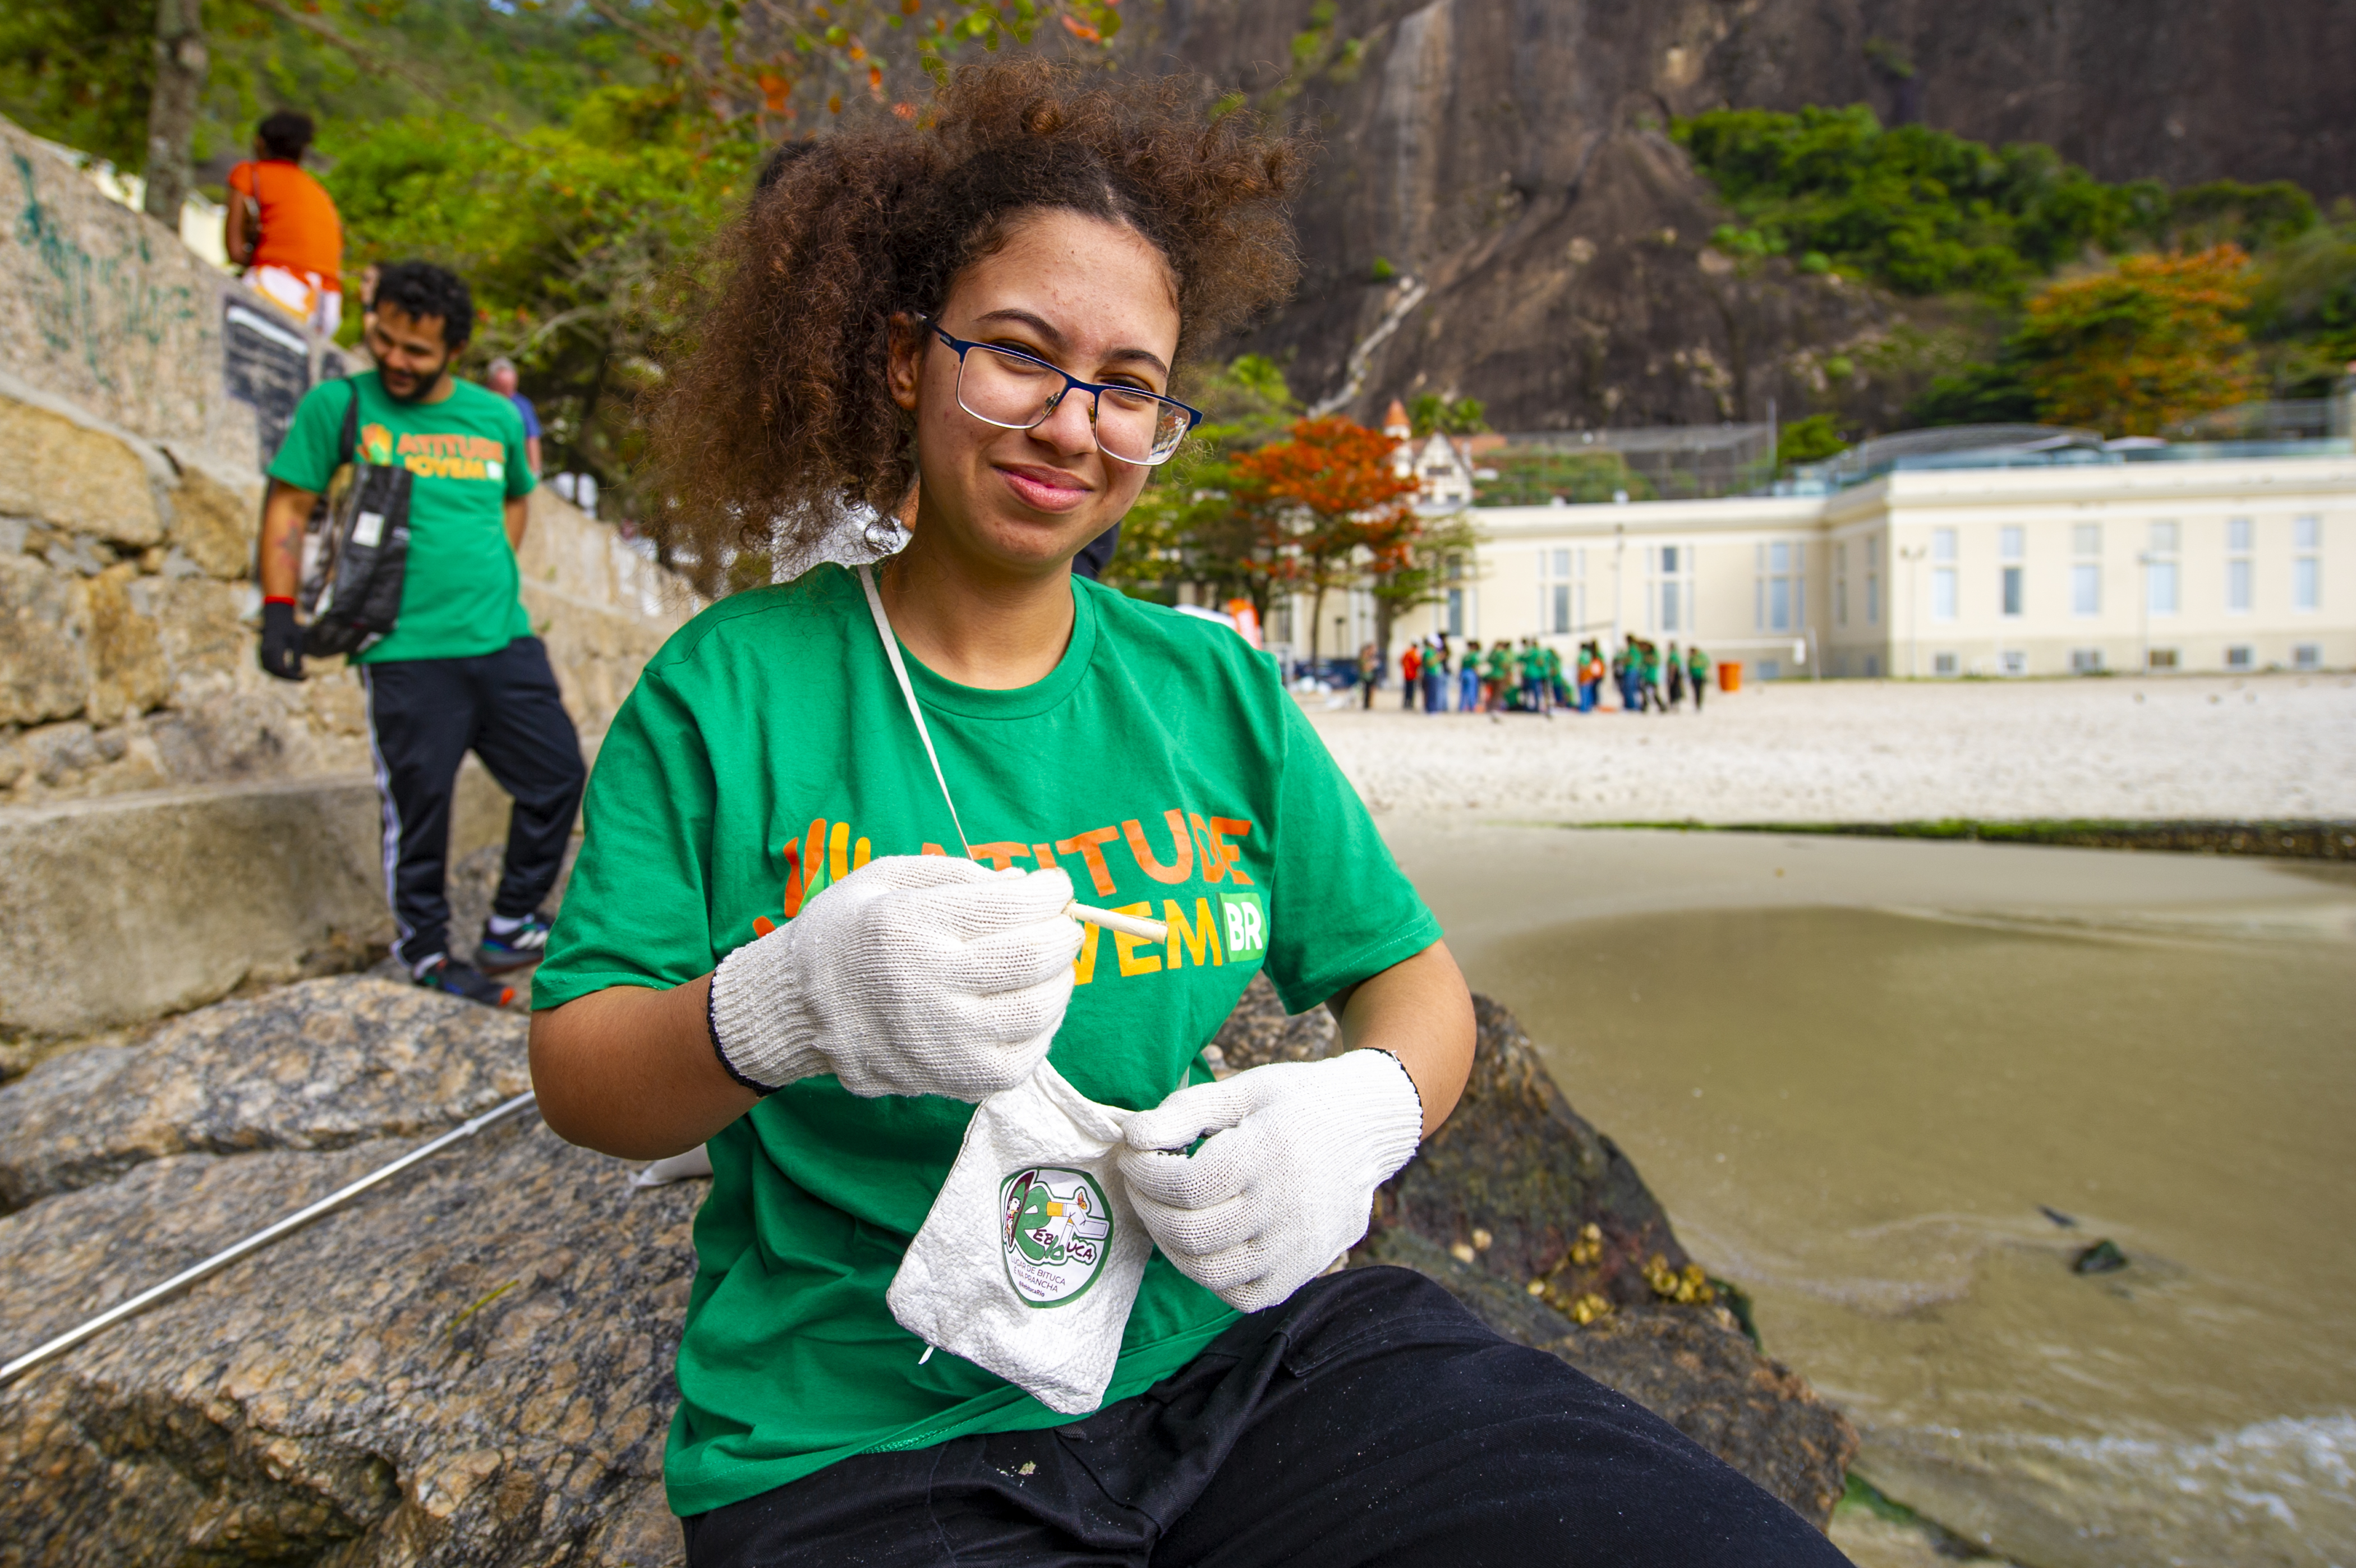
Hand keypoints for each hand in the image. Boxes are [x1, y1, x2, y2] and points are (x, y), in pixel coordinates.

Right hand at [259, 599, 303, 680]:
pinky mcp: (260, 654)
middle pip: (275, 670)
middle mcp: (265, 649)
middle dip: (290, 677)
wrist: (276, 619)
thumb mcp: (297, 639)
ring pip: (270, 670)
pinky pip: (267, 667)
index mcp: (275, 644)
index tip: (306, 677)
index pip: (280, 666)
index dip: (292, 675)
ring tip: (298, 677)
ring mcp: (261, 652)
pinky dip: (277, 672)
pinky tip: (289, 673)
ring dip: (283, 676)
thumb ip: (298, 655)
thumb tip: (299, 671)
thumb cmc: (289, 628)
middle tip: (305, 678)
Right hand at [708, 855, 1080, 1101]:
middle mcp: (928, 986)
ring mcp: (944, 1042)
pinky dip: (1041, 1028)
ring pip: (1040, 1010)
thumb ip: (958, 874)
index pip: (1012, 906)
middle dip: (1064, 934)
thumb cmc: (847, 934)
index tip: (1054, 885)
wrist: (797, 1010)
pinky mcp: (955, 1081)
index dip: (1050, 891)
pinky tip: (1024, 1006)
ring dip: (1060, 980)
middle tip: (1062, 925)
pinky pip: (1026, 1058)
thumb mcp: (887, 878)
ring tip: (1048, 964)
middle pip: (1035, 958)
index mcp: (909, 926)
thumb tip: (1027, 883)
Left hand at [1117, 1051, 1423, 1311]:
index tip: (1132, 1153)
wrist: (1367, 1128)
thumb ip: (1185, 1111)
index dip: (1143, 1172)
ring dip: (1169, 1244)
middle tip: (1139, 1182)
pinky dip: (1208, 1275)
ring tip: (1163, 1211)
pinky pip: (1241, 1296)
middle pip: (1189, 1232)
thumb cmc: (1296, 1102)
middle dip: (1146, 1206)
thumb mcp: (1243, 1089)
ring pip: (1208, 1271)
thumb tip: (1133, 1136)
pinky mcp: (1302, 1271)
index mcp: (1269, 1153)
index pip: (1184, 1184)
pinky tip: (1201, 1242)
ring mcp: (1297, 1247)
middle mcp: (1286, 1206)